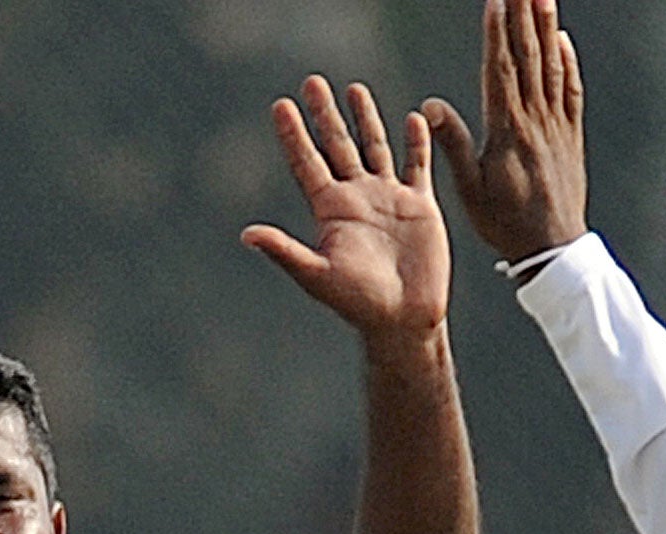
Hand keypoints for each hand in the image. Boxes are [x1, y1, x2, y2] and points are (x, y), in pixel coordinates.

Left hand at [243, 77, 449, 342]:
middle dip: (325, 115)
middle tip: (312, 81)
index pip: (307, 162)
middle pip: (337, 145)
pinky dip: (417, 143)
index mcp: (331, 210)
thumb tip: (246, 235)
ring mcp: (388, 199)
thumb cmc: (358, 304)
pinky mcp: (420, 207)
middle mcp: (357, 198)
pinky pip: (418, 166)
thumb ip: (284, 251)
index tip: (281, 105)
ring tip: (355, 89)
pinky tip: (415, 118)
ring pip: (375, 148)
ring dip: (365, 119)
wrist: (404, 320)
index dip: (293, 134)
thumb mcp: (317, 275)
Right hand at [424, 0, 588, 264]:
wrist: (553, 249)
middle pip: (529, 55)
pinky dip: (568, 62)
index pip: (501, 69)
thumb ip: (453, 144)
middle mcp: (535, 120)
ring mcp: (556, 126)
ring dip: (547, 26)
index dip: (498, 32)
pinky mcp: (570, 136)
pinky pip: (571, 91)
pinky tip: (563, 39)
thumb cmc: (505, 224)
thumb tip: (430, 105)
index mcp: (507, 130)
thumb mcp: (471, 189)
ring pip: (552, 66)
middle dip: (523, 14)